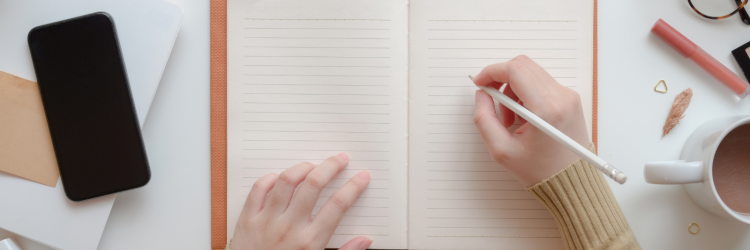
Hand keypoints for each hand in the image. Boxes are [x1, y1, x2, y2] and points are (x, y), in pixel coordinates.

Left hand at [230, 152, 372, 249]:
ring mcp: (266, 221)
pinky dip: (270, 179)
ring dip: (303, 167)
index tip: (362, 177)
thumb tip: (365, 241)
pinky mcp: (247, 220)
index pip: (338, 205)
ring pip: (287, 180)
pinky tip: (280, 178)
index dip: (353, 187)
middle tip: (340, 159)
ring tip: (313, 165)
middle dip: (331, 166)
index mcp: (310, 242)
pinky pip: (258, 189)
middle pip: (314, 185)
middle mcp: (289, 228)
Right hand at [471, 55, 589, 186]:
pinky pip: (542, 83)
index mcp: (546, 109)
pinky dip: (526, 94)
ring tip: (510, 118)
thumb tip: (481, 95)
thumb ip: (484, 118)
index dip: (491, 72)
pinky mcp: (571, 99)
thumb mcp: (501, 150)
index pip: (515, 70)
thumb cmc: (540, 170)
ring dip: (513, 89)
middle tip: (492, 100)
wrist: (571, 182)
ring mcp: (569, 96)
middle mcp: (561, 97)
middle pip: (523, 66)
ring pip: (532, 73)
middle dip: (501, 79)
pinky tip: (523, 117)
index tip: (480, 83)